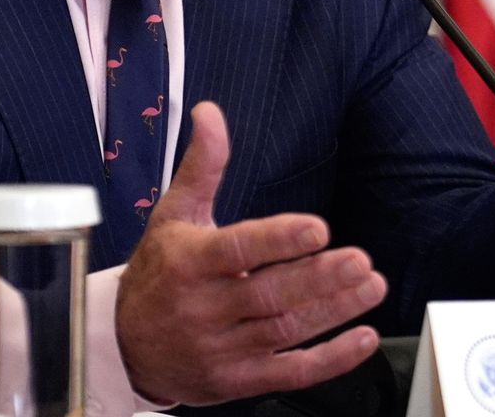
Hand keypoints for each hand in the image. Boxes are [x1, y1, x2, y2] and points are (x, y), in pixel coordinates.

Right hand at [116, 102, 387, 404]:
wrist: (123, 346)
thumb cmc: (158, 272)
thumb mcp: (173, 215)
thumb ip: (202, 166)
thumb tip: (210, 113)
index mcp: (189, 263)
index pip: (237, 251)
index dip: (278, 240)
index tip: (318, 228)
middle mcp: (204, 309)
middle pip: (268, 294)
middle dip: (318, 278)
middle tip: (360, 260)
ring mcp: (220, 350)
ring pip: (284, 331)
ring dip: (333, 310)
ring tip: (371, 286)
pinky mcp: (235, 381)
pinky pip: (288, 373)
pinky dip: (329, 360)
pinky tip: (362, 340)